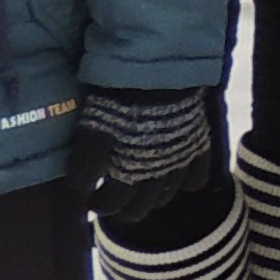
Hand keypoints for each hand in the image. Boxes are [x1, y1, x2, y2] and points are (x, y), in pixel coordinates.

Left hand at [67, 86, 218, 223]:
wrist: (159, 71)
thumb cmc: (119, 101)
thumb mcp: (92, 130)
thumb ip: (86, 165)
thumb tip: (82, 189)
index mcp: (129, 175)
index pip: (112, 205)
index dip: (99, 205)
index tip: (90, 198)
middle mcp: (157, 176)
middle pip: (141, 208)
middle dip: (124, 209)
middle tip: (112, 199)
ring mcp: (181, 162)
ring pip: (167, 196)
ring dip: (152, 198)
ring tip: (139, 187)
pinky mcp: (197, 145)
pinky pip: (197, 177)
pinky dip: (186, 182)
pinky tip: (176, 175)